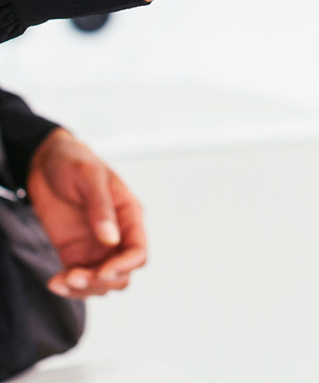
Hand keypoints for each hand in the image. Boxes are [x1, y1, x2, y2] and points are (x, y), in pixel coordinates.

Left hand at [27, 129, 146, 297]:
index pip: (138, 251)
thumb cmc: (74, 161)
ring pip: (102, 284)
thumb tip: (111, 239)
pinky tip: (54, 281)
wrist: (46, 162)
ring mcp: (95, 247)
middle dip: (101, 282)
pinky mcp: (74, 254)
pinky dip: (68, 288)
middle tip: (74, 276)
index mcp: (128, 215)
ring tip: (60, 280)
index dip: (124, 266)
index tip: (101, 272)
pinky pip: (78, 280)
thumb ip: (101, 208)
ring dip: (83, 289)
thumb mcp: (89, 176)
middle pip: (122, 274)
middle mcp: (116, 235)